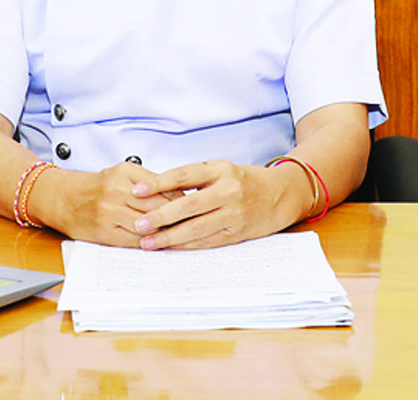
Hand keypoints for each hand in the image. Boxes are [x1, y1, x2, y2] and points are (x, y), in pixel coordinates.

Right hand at [36, 162, 182, 247]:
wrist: (65, 198)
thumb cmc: (97, 187)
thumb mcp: (122, 173)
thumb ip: (149, 181)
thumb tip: (180, 194)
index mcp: (125, 172)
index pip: (163, 187)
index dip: (181, 200)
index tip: (195, 207)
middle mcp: (116, 190)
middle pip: (158, 207)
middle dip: (177, 217)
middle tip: (194, 224)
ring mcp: (109, 211)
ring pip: (148, 225)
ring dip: (165, 232)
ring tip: (180, 236)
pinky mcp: (104, 231)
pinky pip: (133, 240)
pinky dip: (149, 243)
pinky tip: (158, 244)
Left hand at [129, 159, 285, 249]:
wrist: (280, 195)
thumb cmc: (244, 180)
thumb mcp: (221, 169)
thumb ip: (195, 178)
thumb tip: (158, 190)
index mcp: (220, 169)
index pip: (184, 174)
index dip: (159, 183)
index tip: (138, 190)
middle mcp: (228, 190)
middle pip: (189, 204)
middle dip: (161, 216)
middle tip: (139, 224)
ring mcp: (234, 213)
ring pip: (197, 227)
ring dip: (170, 237)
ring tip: (148, 242)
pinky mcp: (237, 232)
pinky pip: (208, 241)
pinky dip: (187, 245)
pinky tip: (171, 247)